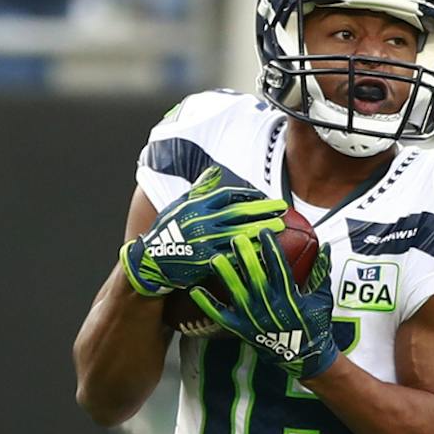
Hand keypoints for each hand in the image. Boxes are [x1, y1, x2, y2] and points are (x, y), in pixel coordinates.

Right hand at [121, 165, 286, 297]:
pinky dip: (249, 251)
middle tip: (282, 208)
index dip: (247, 195)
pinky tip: (265, 249)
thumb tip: (214, 171)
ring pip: (239, 233)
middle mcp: (201, 222)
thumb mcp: (178, 205)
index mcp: (195, 206)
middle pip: (237, 213)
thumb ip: (199, 189)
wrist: (151, 261)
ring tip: (279, 226)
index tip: (264, 196)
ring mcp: (205, 242)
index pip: (227, 195)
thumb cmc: (167, 231)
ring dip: (261, 229)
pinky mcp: (206, 261)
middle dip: (262, 209)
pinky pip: (233, 255)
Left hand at [193, 236, 337, 379]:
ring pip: (237, 294)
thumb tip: (324, 246)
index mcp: (290, 297)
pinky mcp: (243, 330)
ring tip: (214, 258)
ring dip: (225, 276)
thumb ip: (321, 272)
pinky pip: (222, 316)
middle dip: (245, 257)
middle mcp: (271, 306)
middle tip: (235, 238)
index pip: (279, 268)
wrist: (305, 357)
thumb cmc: (315, 325)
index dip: (271, 249)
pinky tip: (195, 291)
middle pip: (255, 277)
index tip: (263, 231)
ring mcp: (255, 319)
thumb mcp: (322, 298)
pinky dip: (208, 305)